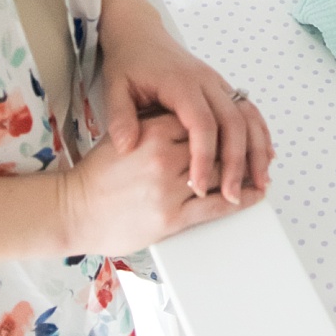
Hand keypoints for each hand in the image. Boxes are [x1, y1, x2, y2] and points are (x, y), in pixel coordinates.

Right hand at [58, 113, 263, 256]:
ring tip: (261, 171)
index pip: (198, 122)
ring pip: (218, 176)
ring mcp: (168, 188)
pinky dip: (237, 199)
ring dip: (242, 173)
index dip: (219, 124)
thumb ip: (154, 124)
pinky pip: (214, 206)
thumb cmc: (96, 174)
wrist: (74, 209)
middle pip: (213, 146)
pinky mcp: (170, 217)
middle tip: (256, 148)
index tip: (236, 123)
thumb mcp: (123, 134)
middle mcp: (162, 157)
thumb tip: (183, 117)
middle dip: (235, 148)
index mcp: (151, 132)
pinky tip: (251, 194)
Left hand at [101, 16, 273, 204]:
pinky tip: (265, 158)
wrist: (140, 34)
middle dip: (237, 161)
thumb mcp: (114, 87)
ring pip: (248, 117)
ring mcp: (218, 84)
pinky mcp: (223, 89)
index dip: (203, 157)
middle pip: (233, 123)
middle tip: (232, 195)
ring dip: (257, 150)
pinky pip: (249, 112)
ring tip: (260, 183)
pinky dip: (260, 135)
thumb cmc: (129, 62)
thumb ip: (119, 117)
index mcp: (180, 82)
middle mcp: (206, 82)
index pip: (201, 123)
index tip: (197, 187)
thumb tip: (126, 146)